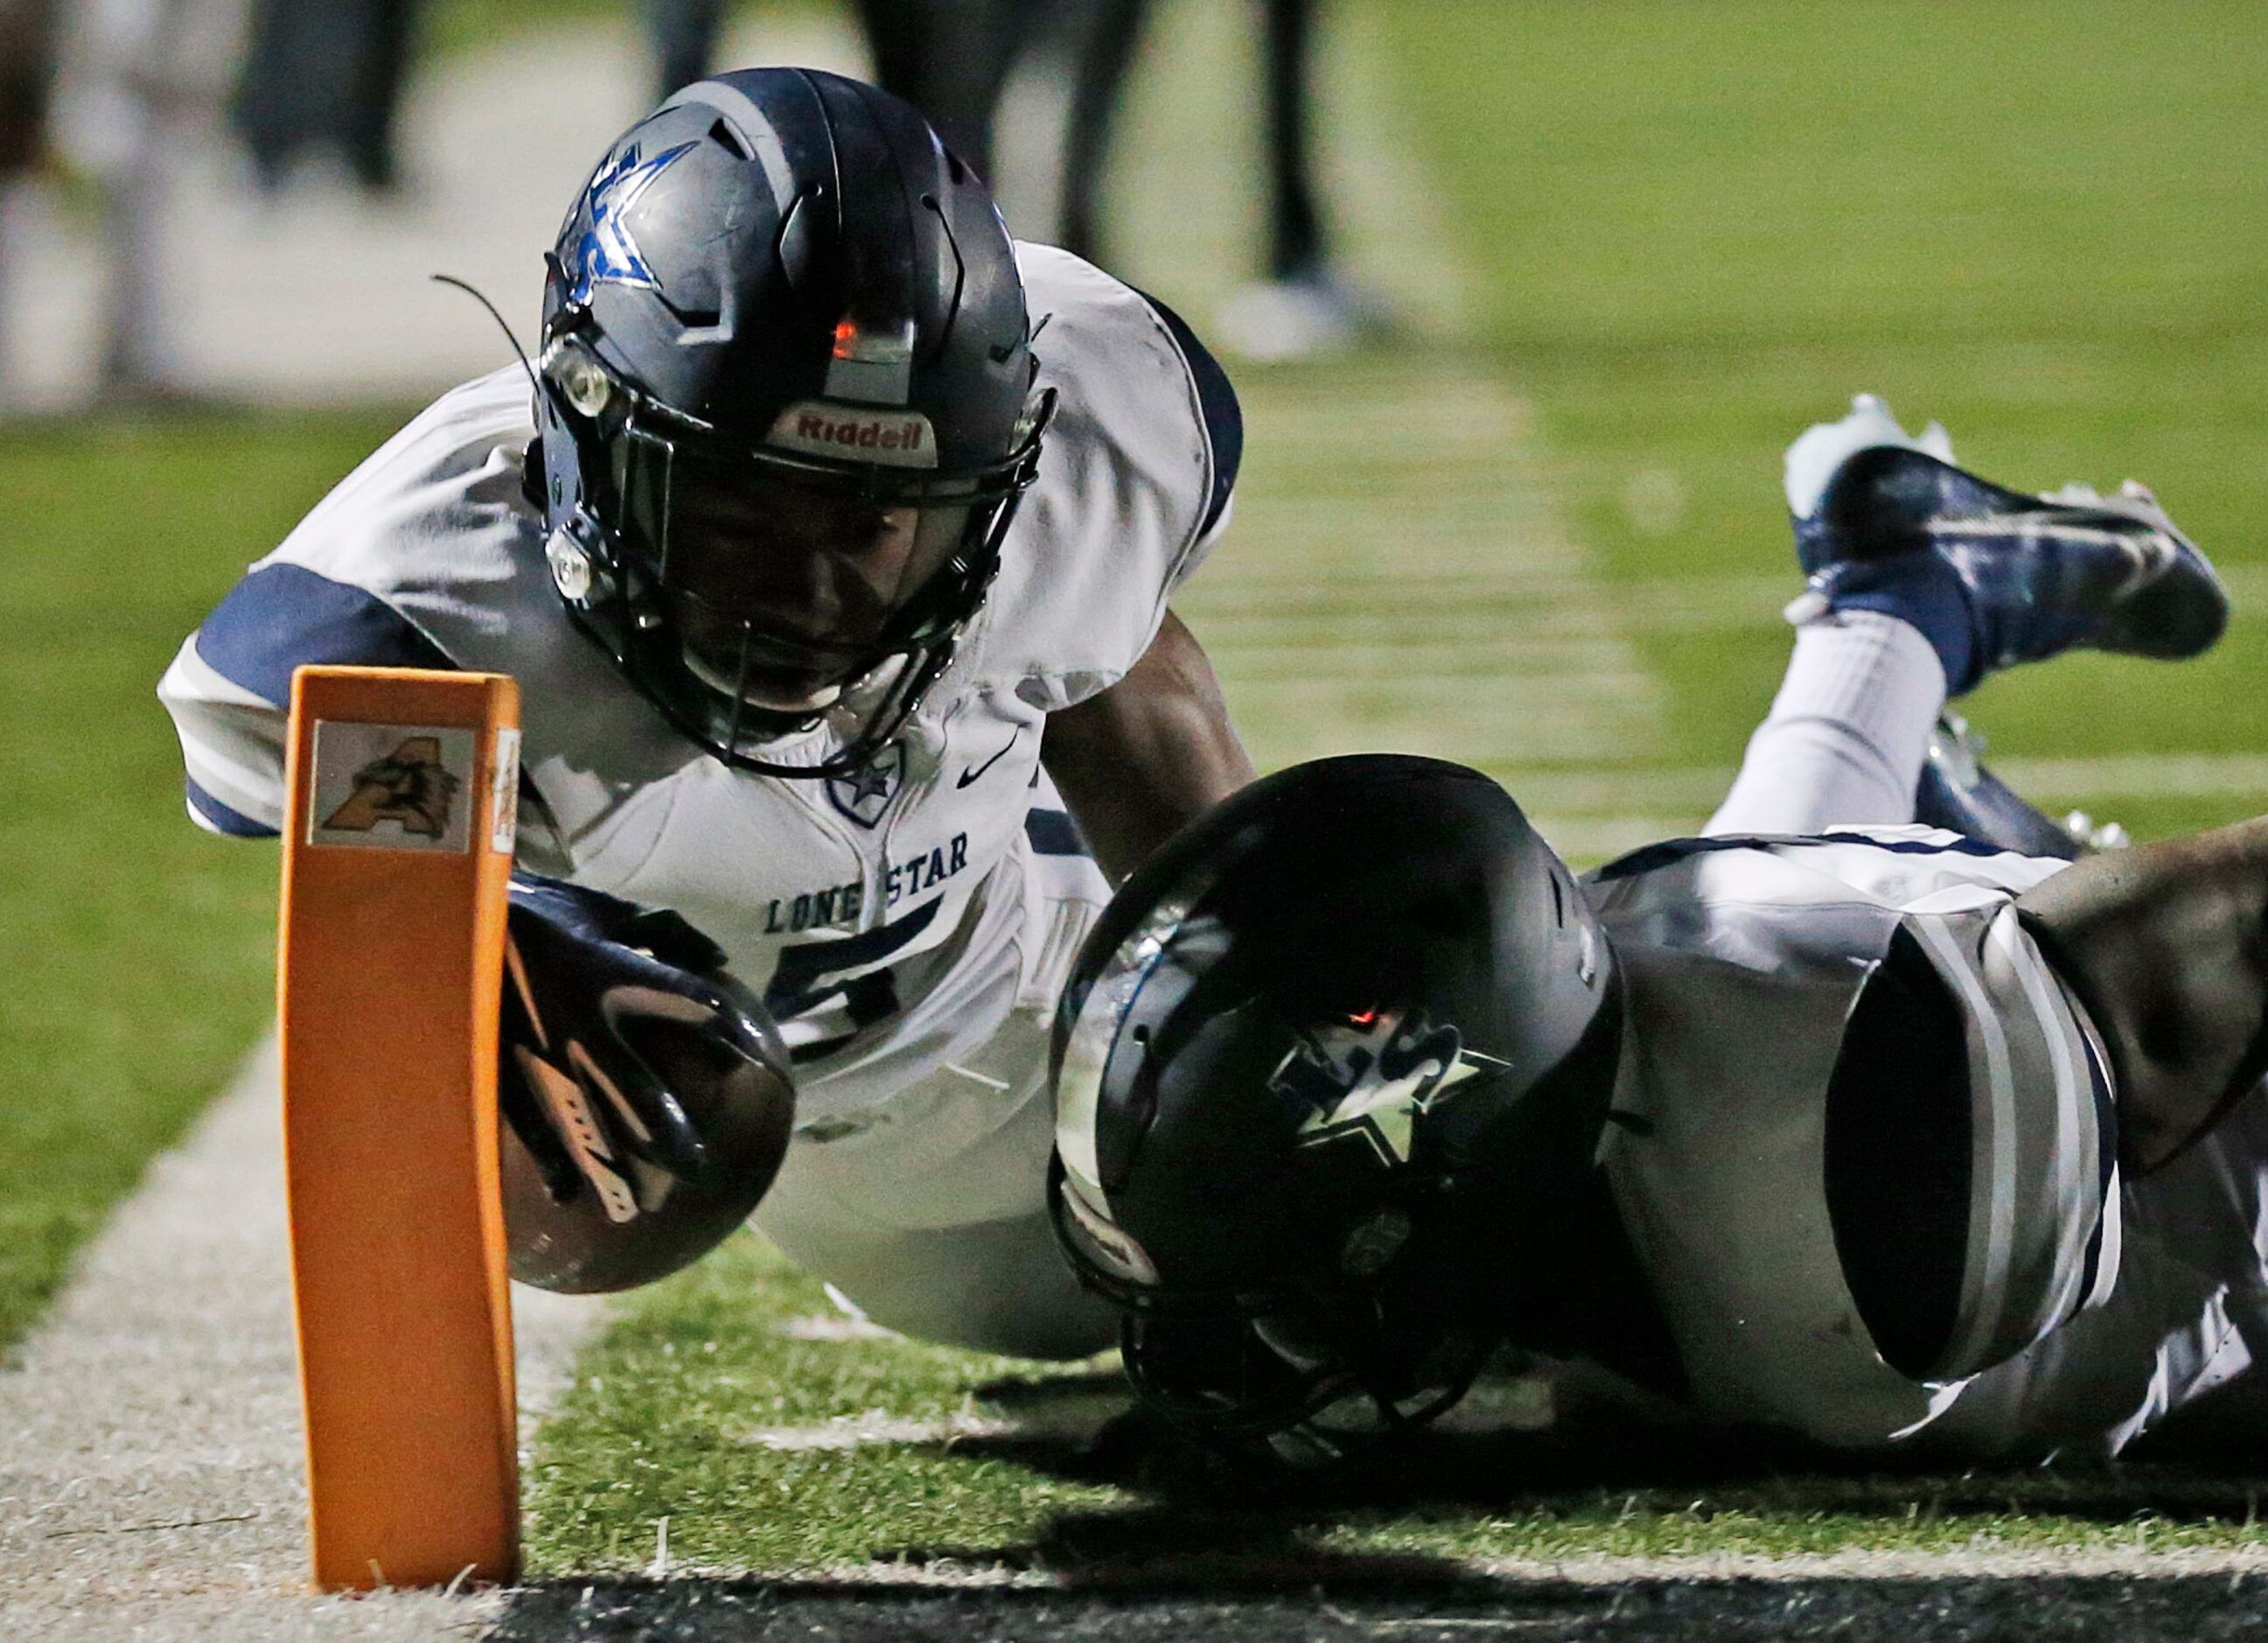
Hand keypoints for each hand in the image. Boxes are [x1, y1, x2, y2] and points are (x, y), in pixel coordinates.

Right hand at [498, 873, 793, 1287]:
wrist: (441, 910)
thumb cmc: (533, 906)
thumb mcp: (603, 909)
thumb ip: (664, 933)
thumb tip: (719, 960)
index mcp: (606, 968)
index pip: (681, 998)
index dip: (719, 1025)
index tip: (750, 1054)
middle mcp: (576, 1019)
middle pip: (635, 1091)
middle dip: (668, 1138)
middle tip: (702, 1172)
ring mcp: (532, 1050)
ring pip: (581, 1122)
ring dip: (613, 1169)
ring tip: (640, 1209)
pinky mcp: (492, 1064)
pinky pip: (523, 1120)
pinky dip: (547, 1158)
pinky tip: (567, 1194)